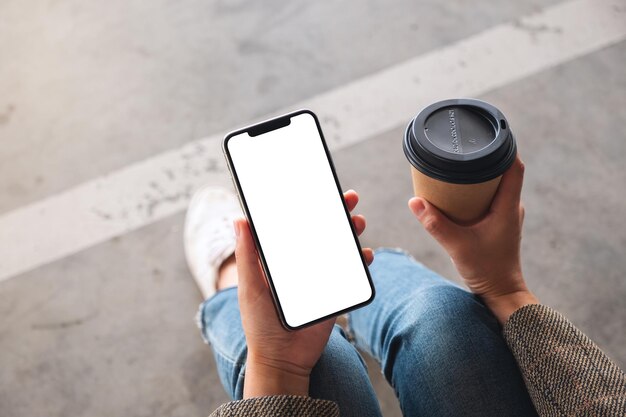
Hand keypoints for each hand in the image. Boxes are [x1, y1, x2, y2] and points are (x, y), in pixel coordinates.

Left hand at [235, 190, 371, 397]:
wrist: (282, 359)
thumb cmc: (259, 324)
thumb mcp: (250, 287)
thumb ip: (247, 256)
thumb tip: (240, 219)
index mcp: (282, 258)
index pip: (297, 225)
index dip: (308, 205)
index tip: (318, 187)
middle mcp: (303, 264)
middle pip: (323, 231)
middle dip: (337, 212)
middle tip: (349, 198)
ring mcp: (321, 277)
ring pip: (340, 248)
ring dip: (352, 232)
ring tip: (358, 222)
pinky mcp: (336, 293)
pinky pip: (353, 273)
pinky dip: (362, 261)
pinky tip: (366, 254)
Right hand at [408, 157, 537, 323]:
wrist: (501, 293)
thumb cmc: (486, 270)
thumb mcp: (456, 245)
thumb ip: (435, 224)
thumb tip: (414, 201)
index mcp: (508, 206)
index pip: (515, 166)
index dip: (505, 146)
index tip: (490, 132)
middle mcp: (511, 207)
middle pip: (504, 171)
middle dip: (485, 157)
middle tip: (464, 147)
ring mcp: (507, 215)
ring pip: (497, 185)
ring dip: (481, 174)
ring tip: (459, 165)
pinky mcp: (499, 223)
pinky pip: (491, 198)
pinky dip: (477, 190)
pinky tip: (460, 191)